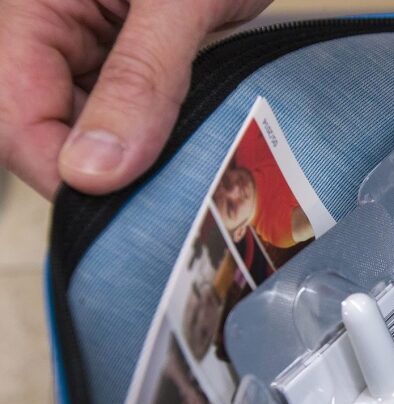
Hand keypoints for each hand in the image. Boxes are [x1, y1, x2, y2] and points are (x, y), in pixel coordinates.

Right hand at [0, 0, 271, 198]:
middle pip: (42, 128)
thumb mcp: (180, 0)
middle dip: (101, 166)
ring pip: (83, 127)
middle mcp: (42, 25)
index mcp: (27, 4)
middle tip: (169, 186)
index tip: (124, 204)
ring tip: (187, 151)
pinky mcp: (118, 51)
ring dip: (132, 151)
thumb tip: (97, 169)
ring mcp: (80, 40)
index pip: (13, 115)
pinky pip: (120, 110)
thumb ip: (139, 79)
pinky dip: (152, 132)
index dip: (63, 171)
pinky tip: (187, 133)